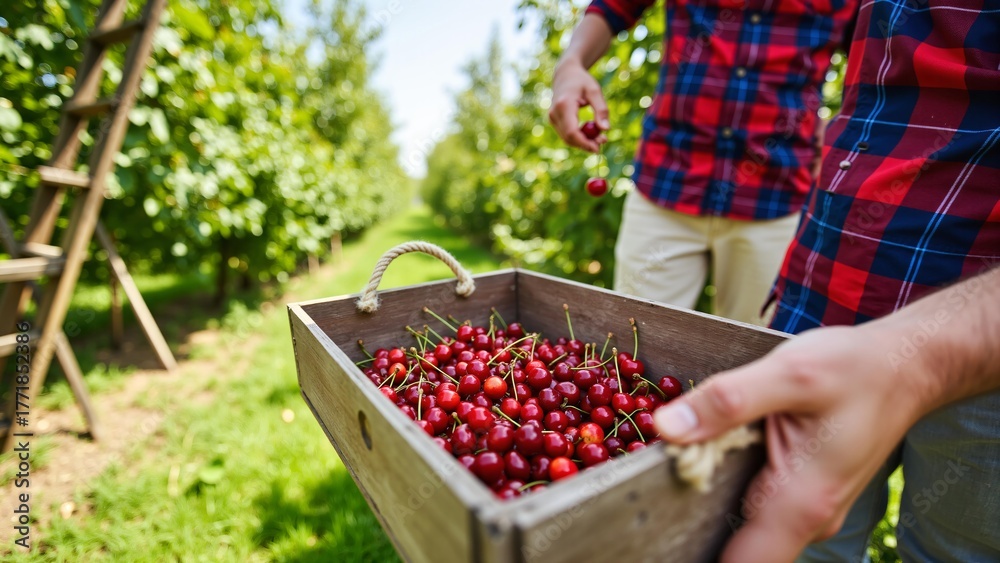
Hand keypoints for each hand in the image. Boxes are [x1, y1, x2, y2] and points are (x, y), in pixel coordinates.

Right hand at [549, 59, 608, 152]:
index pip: (571, 131)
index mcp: (563, 105)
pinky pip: (566, 134)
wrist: (565, 74)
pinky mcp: (554, 121)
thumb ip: (601, 110)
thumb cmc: (582, 81)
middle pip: (569, 138)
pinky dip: (578, 137)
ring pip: (567, 139)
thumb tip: (605, 129)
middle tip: (603, 142)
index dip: (584, 143)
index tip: (598, 148)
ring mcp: (552, 118)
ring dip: (583, 142)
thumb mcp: (595, 91)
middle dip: (586, 144)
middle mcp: (554, 113)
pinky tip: (590, 132)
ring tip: (600, 136)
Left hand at [653, 325, 924, 562]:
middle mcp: (806, 521)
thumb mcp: (788, 372)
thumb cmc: (855, 369)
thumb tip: (665, 429)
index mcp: (799, 503)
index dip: (691, 556)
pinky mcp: (802, 497)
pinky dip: (725, 494)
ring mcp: (806, 513)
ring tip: (666, 478)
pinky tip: (701, 465)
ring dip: (705, 511)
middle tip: (644, 505)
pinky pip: (756, 509)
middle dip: (688, 531)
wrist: (906, 367)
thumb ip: (727, 402)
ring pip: (744, 531)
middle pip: (736, 552)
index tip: (652, 541)